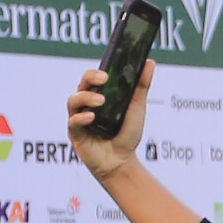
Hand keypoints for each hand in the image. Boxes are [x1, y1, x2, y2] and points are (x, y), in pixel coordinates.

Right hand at [67, 57, 151, 177]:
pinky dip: (81, 117)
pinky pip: (73, 122)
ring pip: (73, 100)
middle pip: (81, 84)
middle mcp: (86, 104)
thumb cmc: (127, 134)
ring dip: (86, 97)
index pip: (93, 77)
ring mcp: (79, 118)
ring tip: (101, 101)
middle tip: (104, 79)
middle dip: (90, 78)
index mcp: (98, 95)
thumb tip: (149, 62)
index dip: (97, 71)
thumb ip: (141, 85)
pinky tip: (92, 117)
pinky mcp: (75, 134)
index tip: (108, 71)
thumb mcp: (137, 107)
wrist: (122, 161)